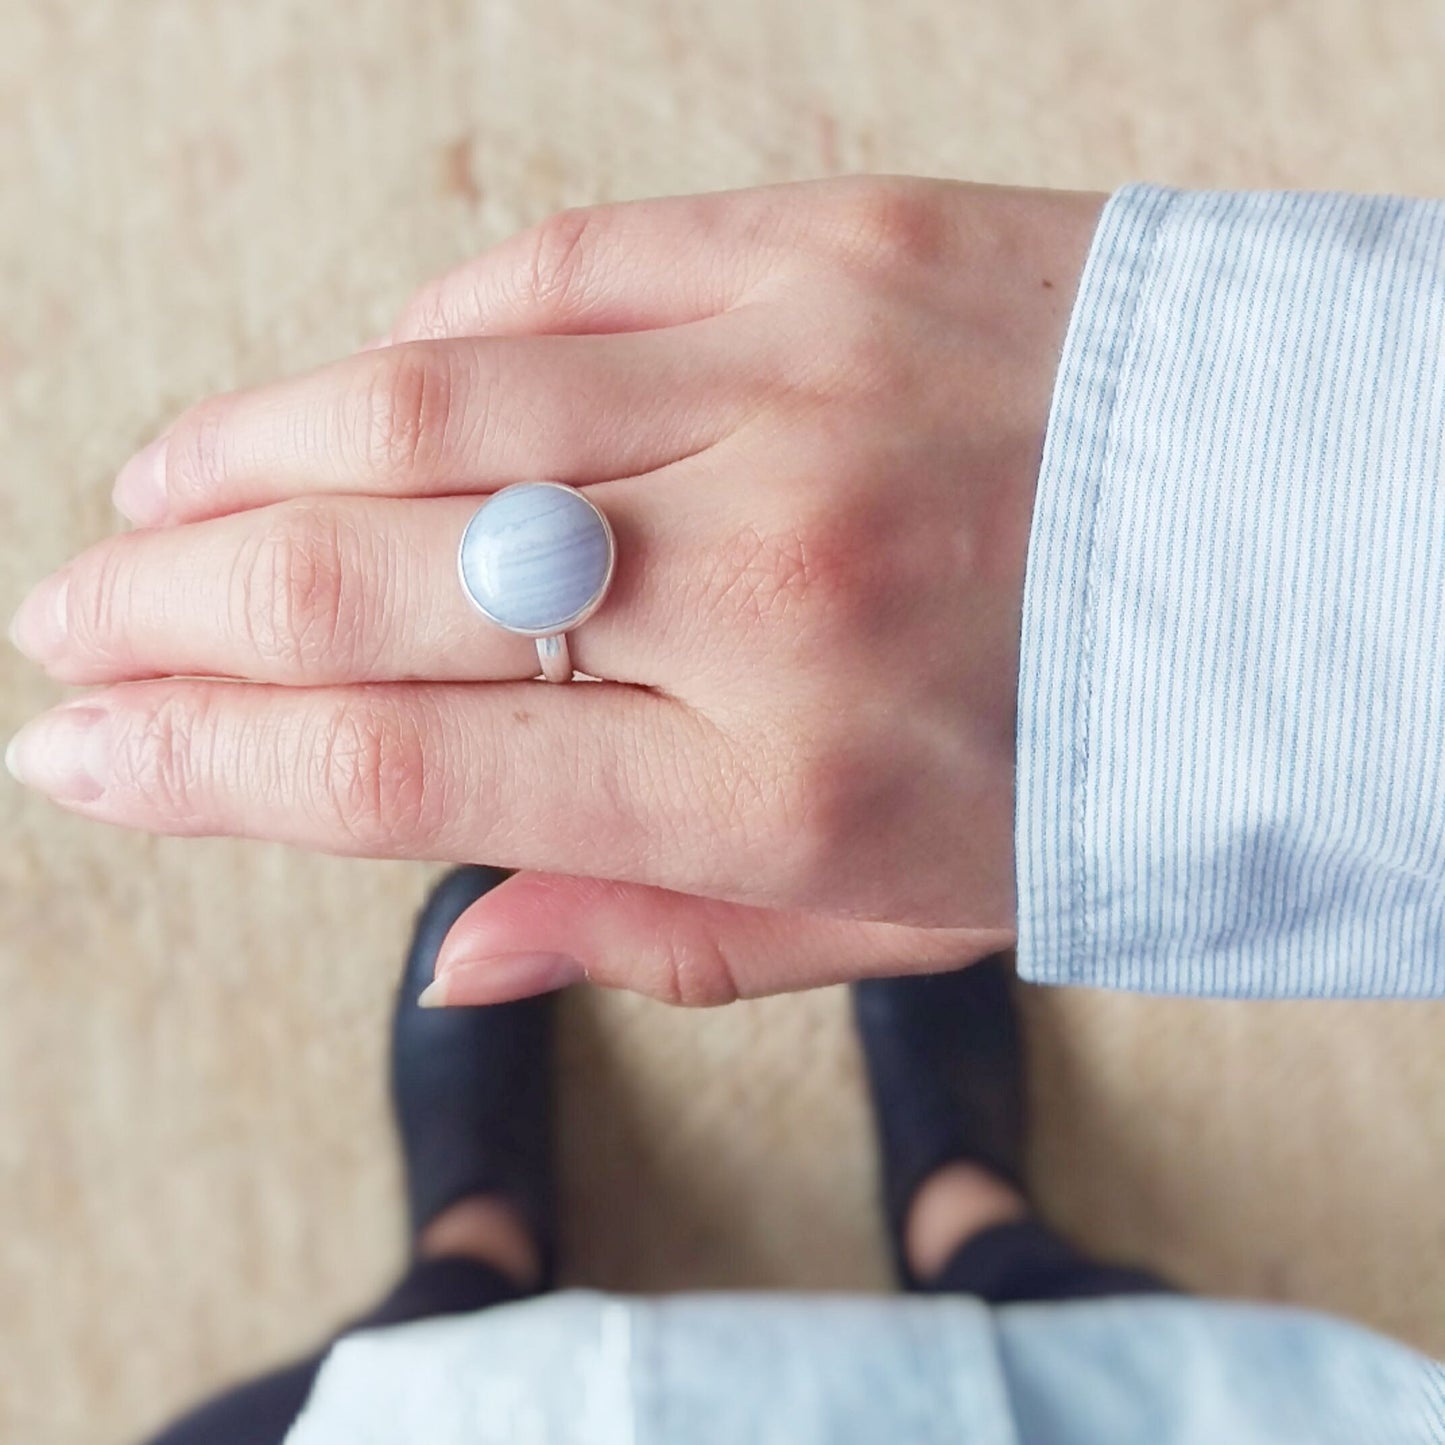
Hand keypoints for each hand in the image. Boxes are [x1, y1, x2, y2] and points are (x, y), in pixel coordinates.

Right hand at [7, 176, 1103, 1003]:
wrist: (1320, 551)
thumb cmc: (1107, 748)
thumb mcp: (908, 907)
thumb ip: (668, 931)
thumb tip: (457, 957)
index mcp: (779, 780)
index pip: (407, 774)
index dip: (208, 766)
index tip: (79, 752)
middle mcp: (764, 577)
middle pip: (373, 584)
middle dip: (175, 610)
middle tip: (66, 625)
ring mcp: (796, 385)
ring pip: (432, 408)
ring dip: (253, 452)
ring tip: (153, 496)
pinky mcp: (840, 246)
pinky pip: (565, 273)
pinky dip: (433, 333)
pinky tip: (366, 382)